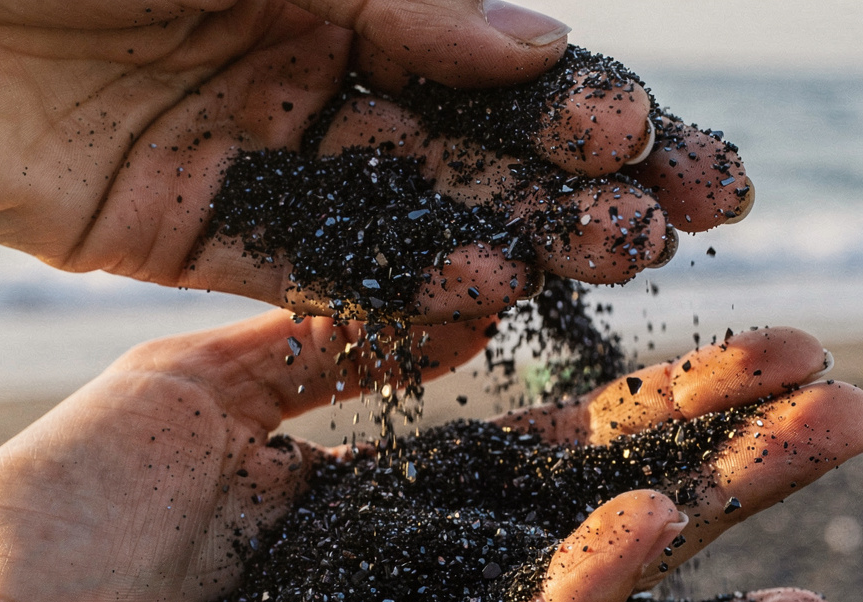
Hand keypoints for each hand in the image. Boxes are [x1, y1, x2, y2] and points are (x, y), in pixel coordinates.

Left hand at [0, 0, 750, 319]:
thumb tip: (522, 38)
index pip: (489, 49)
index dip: (587, 95)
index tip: (677, 141)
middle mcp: (306, 67)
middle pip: (471, 137)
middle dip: (582, 176)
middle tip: (685, 224)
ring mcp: (247, 153)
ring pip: (405, 207)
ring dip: (509, 236)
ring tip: (607, 269)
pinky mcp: (177, 229)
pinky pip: (303, 268)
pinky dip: (383, 285)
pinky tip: (473, 301)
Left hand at [0, 311, 862, 601]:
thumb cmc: (49, 537)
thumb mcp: (188, 391)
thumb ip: (321, 344)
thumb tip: (461, 289)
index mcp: (382, 503)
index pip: (547, 444)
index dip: (651, 398)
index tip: (756, 343)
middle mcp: (421, 587)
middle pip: (602, 516)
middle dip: (727, 461)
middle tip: (850, 402)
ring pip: (586, 600)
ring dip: (706, 534)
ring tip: (820, 464)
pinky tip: (649, 537)